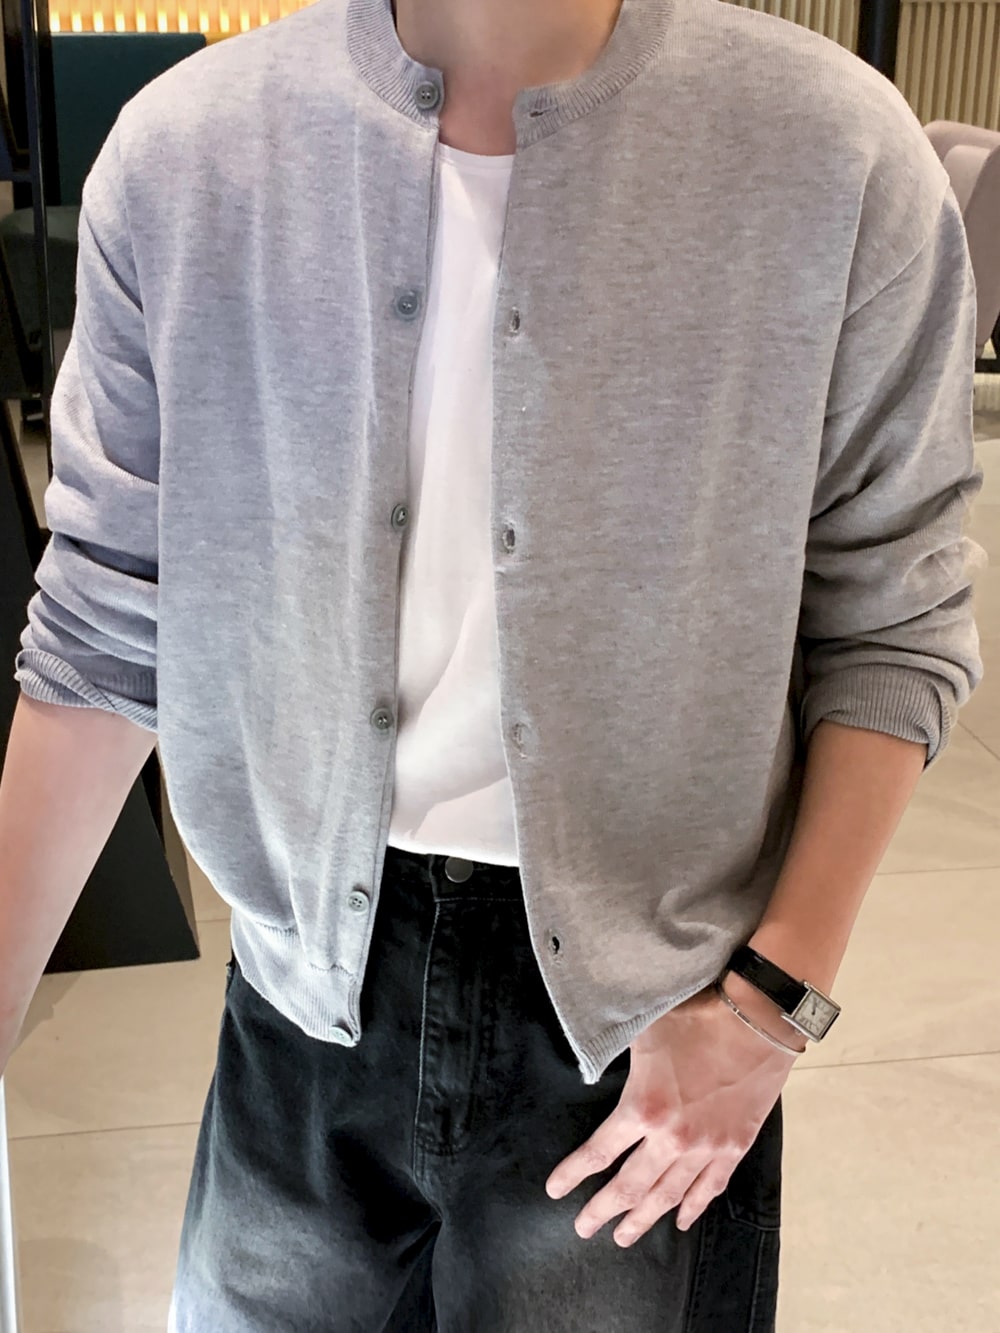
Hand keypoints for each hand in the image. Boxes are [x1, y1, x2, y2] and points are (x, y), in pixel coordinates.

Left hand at [543, 983, 797, 1244]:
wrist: (756, 1021)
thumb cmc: (695, 1017)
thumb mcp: (643, 1033)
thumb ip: (619, 1061)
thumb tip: (593, 1066)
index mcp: (643, 1107)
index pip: (598, 1153)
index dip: (573, 1174)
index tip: (554, 1190)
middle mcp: (672, 1139)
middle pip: (629, 1187)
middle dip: (602, 1211)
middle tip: (584, 1229)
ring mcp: (706, 1148)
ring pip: (668, 1197)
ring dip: (643, 1220)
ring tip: (622, 1238)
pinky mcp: (735, 1147)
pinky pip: (709, 1188)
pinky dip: (693, 1208)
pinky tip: (681, 1221)